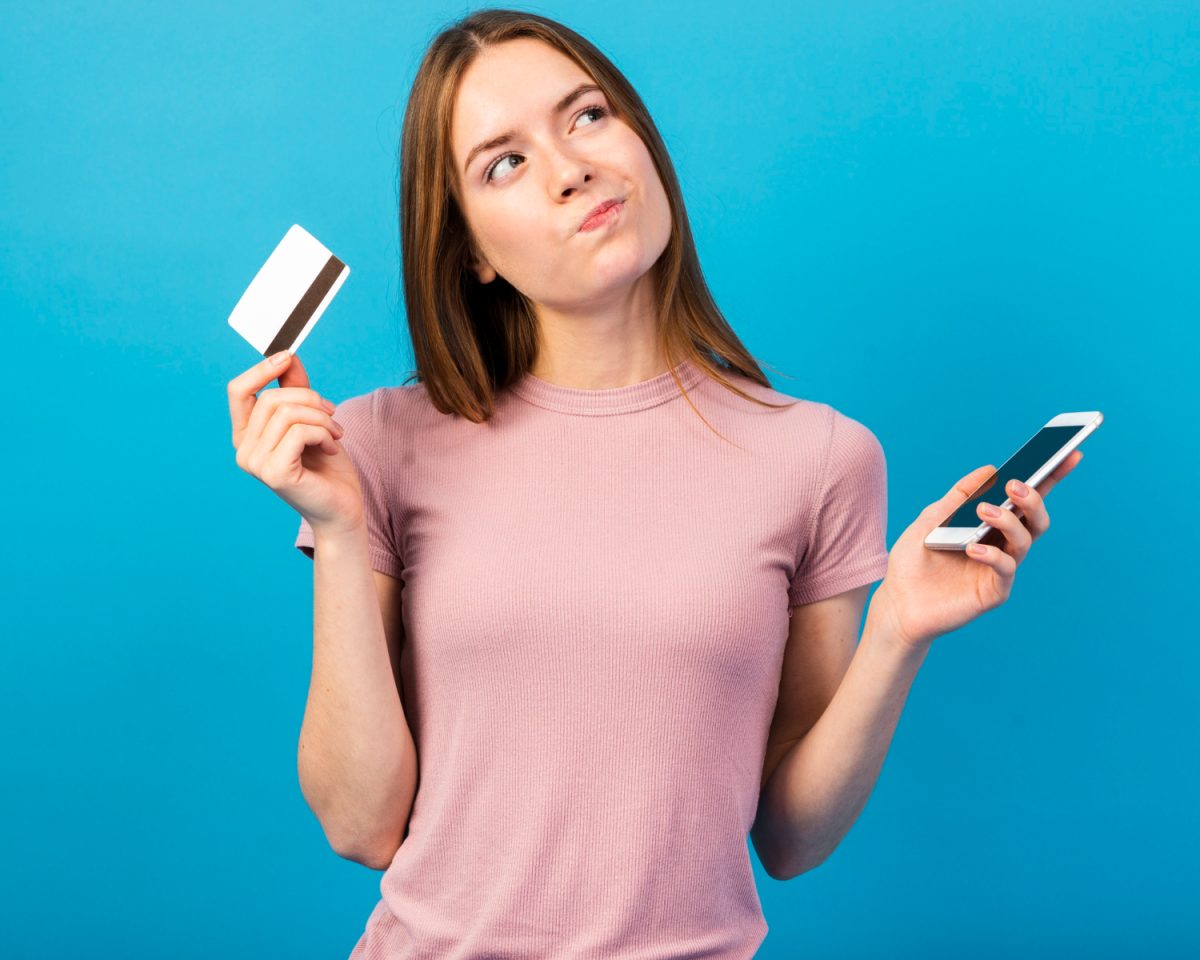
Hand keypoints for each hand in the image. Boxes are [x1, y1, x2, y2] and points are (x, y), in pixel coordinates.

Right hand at [227, 351, 364, 534]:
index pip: (238, 391)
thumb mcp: (311, 420)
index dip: (262, 369)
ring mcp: (255, 464)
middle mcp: (243, 451)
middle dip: (310, 398)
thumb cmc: (326, 468)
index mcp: (246, 436)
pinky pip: (299, 432)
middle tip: (333, 414)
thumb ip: (296, 390)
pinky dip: (323, 433)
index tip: (288, 355)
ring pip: (287, 413)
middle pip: (270, 399)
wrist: (342, 508)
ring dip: (322, 418)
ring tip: (336, 434)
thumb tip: (288, 356)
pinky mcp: (274, 473)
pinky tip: (331, 448)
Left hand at [870, 449, 1084, 652]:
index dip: (1051, 476)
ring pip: (1025, 540)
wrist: (898, 602)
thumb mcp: (930, 520)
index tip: (1070, 453)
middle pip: (1036, 518)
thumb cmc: (913, 562)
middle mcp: (1001, 544)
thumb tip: (990, 469)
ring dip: (1009, 521)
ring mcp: (1000, 568)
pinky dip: (993, 555)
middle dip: (1033, 498)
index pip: (1025, 498)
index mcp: (990, 524)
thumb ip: (958, 497)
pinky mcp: (994, 592)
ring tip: (984, 511)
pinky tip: (973, 548)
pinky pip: (1006, 569)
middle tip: (1014, 486)